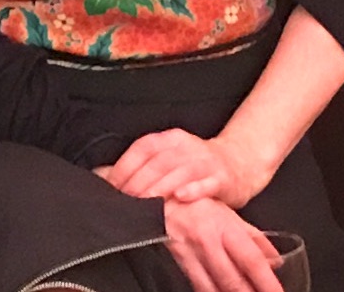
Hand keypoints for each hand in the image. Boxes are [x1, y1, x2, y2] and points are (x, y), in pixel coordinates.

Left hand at [100, 127, 271, 204]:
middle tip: (125, 203)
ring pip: (179, 172)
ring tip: (145, 204)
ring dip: (160, 188)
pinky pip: (207, 183)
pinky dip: (193, 190)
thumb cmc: (197, 167)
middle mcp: (187, 146)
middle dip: (138, 183)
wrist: (240, 164)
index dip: (125, 167)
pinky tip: (181, 197)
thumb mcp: (170, 160)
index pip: (143, 149)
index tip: (112, 188)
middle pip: (158, 163)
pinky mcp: (222, 178)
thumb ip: (141, 167)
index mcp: (171, 139)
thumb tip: (103, 177)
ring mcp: (206, 161)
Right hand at [161, 197, 286, 291]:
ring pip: (216, 288)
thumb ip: (255, 238)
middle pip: (234, 280)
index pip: (252, 259)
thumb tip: (276, 260)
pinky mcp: (180, 265)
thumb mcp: (230, 215)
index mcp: (227, 228)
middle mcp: (209, 243)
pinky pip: (199, 287)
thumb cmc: (199, 207)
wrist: (163, 203)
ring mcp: (193, 255)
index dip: (267, 281)